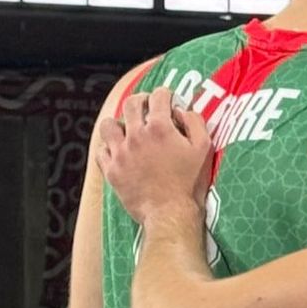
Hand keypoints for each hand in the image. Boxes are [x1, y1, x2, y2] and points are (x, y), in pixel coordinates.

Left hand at [97, 88, 211, 223]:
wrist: (170, 213)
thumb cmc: (190, 183)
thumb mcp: (204, 149)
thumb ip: (194, 122)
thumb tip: (181, 111)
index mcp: (160, 128)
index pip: (159, 96)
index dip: (166, 94)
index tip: (168, 99)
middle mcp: (136, 136)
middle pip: (131, 104)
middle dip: (141, 100)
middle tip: (148, 106)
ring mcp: (120, 153)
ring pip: (109, 125)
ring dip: (119, 122)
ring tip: (128, 129)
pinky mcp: (111, 170)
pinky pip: (101, 150)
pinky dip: (109, 147)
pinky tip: (119, 150)